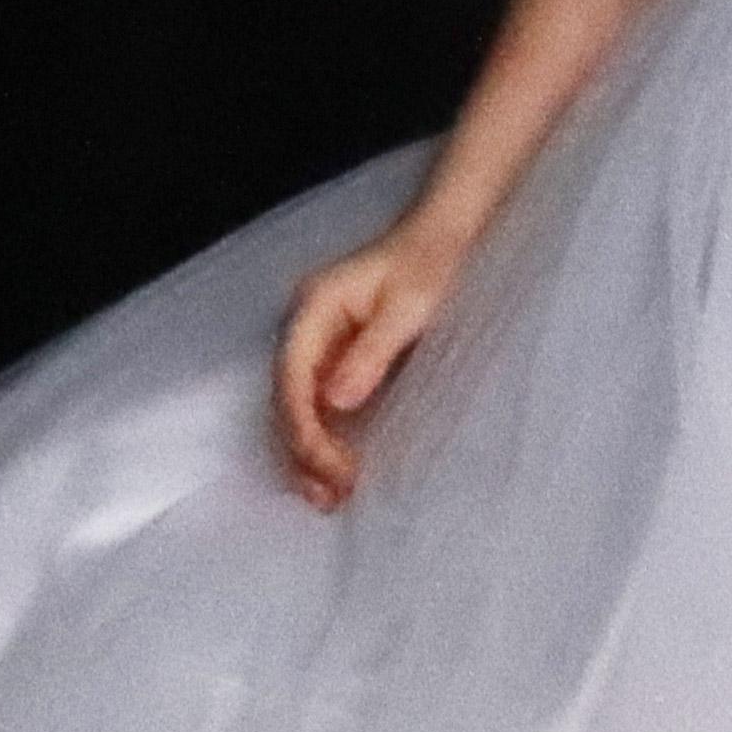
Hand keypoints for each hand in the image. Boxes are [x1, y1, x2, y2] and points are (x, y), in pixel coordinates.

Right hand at [271, 216, 469, 507]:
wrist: (444, 233)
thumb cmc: (430, 261)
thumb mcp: (410, 305)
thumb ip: (372, 352)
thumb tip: (335, 402)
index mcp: (313, 308)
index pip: (293, 378)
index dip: (305, 429)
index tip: (331, 467)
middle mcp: (305, 326)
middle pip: (287, 398)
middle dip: (302, 450)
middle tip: (329, 496)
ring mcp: (316, 341)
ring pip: (297, 405)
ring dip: (308, 451)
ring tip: (329, 497)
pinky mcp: (334, 355)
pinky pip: (316, 402)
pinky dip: (323, 436)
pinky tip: (335, 467)